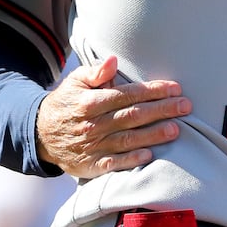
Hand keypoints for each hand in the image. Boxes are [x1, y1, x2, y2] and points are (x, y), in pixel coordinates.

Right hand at [37, 55, 191, 177]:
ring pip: (129, 139)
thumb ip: (95, 72)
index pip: (128, 94)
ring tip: (176, 129)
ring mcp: (93, 146)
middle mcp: (93, 124)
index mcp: (91, 102)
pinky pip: (115, 163)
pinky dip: (132, 159)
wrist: (40, 134)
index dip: (153, 91)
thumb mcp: (75, 82)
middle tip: (186, 106)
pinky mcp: (92, 165)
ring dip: (154, 135)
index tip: (175, 88)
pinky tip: (150, 155)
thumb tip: (113, 60)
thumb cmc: (66, 103)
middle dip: (162, 110)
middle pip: (133, 116)